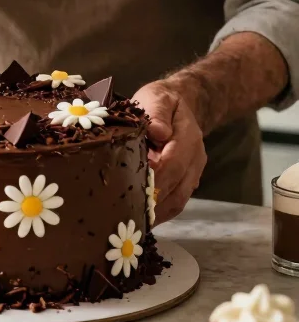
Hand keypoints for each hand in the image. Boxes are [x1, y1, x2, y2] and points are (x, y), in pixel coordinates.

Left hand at [133, 81, 206, 223]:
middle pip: (177, 188)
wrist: (179, 105)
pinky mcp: (187, 182)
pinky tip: (141, 220)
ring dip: (157, 214)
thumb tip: (157, 132)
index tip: (132, 187)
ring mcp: (193, 172)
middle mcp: (195, 159)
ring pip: (178, 200)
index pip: (173, 163)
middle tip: (127, 215)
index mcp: (188, 137)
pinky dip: (160, 213)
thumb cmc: (161, 101)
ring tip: (132, 224)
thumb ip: (157, 113)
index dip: (154, 176)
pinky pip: (176, 202)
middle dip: (152, 202)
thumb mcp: (157, 97)